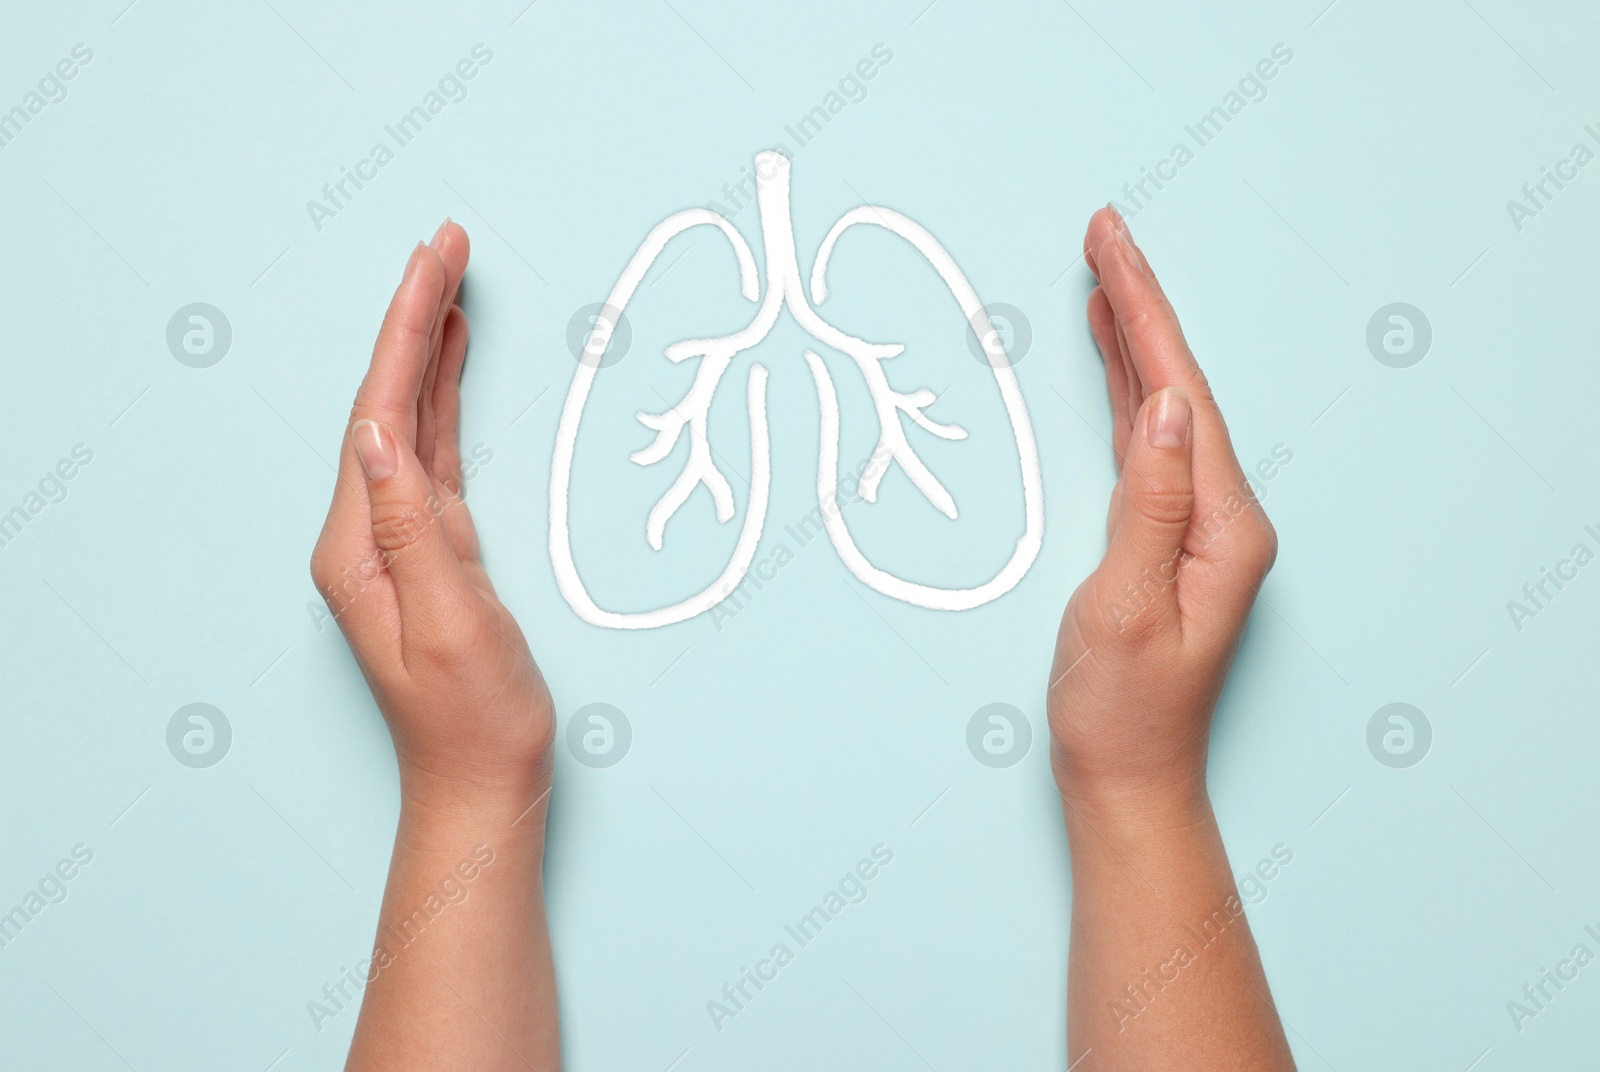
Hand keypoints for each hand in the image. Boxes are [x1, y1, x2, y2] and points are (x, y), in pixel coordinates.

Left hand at [310, 221, 553, 817]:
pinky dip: (442, 399)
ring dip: (427, 348)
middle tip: (446, 241)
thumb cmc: (475, 718)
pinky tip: (451, 364)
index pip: (379, 413)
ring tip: (449, 281)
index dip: (407, 329)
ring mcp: (397, 538)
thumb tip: (378, 434)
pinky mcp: (432, 547)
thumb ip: (413, 526)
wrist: (482, 783)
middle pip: (385, 401)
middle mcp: (366, 533)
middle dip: (414, 317)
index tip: (436, 260)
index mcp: (361, 545)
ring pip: (408, 419)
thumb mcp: (451, 622)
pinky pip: (432, 452)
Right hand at [1047, 206, 1276, 825]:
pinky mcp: (1165, 536)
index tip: (1111, 249)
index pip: (1182, 395)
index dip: (1143, 314)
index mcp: (1223, 525)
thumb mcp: (1128, 608)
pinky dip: (1126, 392)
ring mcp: (1196, 525)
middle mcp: (1222, 516)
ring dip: (1132, 340)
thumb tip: (1166, 409)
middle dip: (1138, 306)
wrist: (1124, 778)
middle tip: (1103, 233)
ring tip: (1102, 278)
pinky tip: (1112, 363)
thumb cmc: (1122, 710)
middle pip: (1179, 386)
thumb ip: (1149, 504)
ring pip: (1163, 407)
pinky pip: (1146, 443)